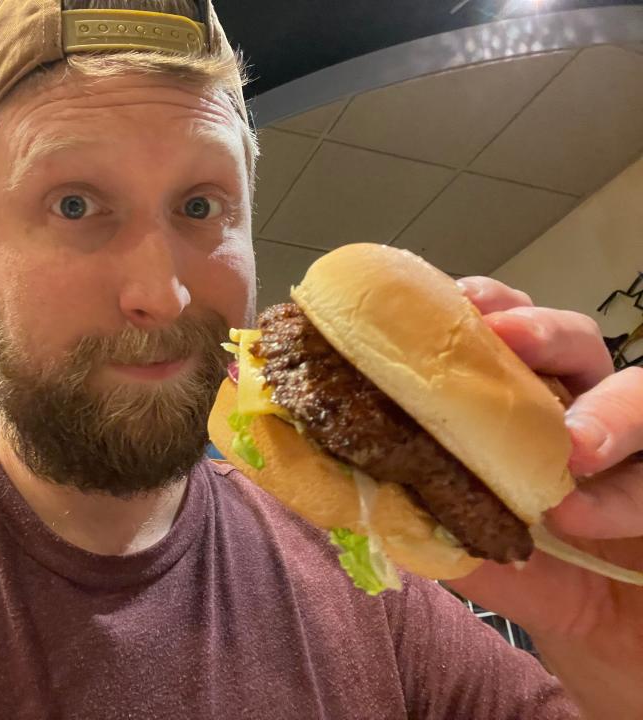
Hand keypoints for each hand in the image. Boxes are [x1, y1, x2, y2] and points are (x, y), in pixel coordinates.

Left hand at [444, 277, 642, 711]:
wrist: (616, 650)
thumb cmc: (547, 583)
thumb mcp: (482, 556)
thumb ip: (438, 525)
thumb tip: (369, 498)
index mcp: (530, 414)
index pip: (513, 339)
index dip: (487, 309)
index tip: (451, 301)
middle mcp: (589, 415)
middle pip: (577, 344)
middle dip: (542, 332)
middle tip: (504, 338)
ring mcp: (640, 452)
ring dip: (607, 411)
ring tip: (570, 447)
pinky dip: (628, 490)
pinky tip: (583, 516)